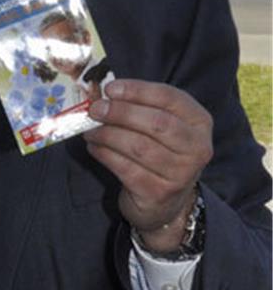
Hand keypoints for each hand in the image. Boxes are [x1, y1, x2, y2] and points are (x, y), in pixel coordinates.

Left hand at [86, 79, 212, 250]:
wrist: (165, 201)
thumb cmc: (159, 150)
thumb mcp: (159, 124)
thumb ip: (138, 106)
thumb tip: (102, 95)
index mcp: (199, 121)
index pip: (170, 98)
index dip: (137, 90)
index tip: (110, 89)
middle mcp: (197, 148)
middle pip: (157, 123)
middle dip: (120, 113)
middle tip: (95, 109)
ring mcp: (181, 174)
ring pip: (139, 147)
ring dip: (108, 134)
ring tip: (90, 130)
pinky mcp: (160, 193)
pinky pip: (126, 168)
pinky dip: (105, 154)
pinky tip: (94, 147)